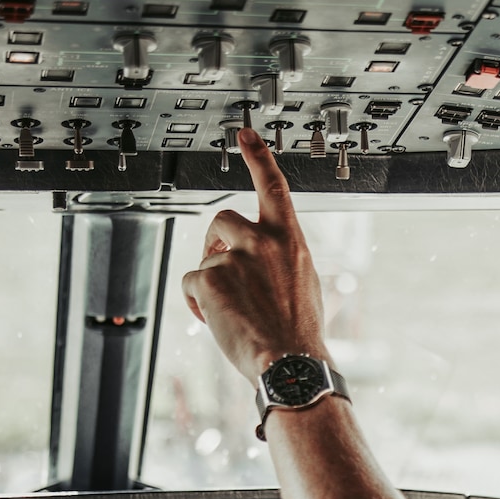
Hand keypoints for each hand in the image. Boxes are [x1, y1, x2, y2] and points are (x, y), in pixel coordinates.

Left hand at [181, 128, 325, 379]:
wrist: (290, 365)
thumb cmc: (301, 334)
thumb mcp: (307, 286)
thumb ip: (285, 261)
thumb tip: (268, 262)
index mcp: (290, 240)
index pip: (273, 185)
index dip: (258, 156)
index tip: (245, 134)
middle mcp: (263, 242)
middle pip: (222, 219)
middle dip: (214, 241)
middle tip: (219, 265)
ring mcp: (235, 259)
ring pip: (206, 258)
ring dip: (211, 281)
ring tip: (229, 311)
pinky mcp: (210, 279)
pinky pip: (192, 282)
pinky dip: (197, 302)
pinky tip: (215, 320)